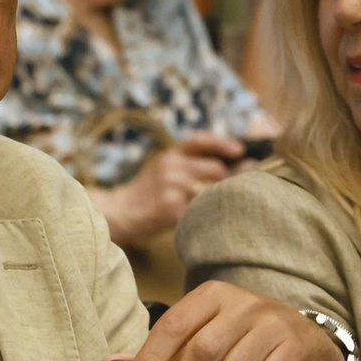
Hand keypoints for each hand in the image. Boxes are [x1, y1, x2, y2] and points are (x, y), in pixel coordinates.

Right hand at [94, 133, 244, 246]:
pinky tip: (203, 218)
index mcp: (171, 153)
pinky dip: (207, 214)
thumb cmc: (149, 191)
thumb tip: (233, 162)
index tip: (240, 152)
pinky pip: (202, 210)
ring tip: (218, 207)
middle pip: (217, 169)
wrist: (121, 212)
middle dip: (228, 180)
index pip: (202, 141)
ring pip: (213, 190)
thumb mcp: (164, 165)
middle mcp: (172, 166)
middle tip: (234, 190)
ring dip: (220, 198)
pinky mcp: (172, 208)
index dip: (224, 145)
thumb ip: (191, 161)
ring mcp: (172, 187)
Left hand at [105, 281, 345, 360]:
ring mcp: (272, 327)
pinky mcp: (293, 353)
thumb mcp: (196, 337)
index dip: (149, 360)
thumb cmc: (237, 341)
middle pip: (201, 352)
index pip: (172, 325)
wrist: (302, 343)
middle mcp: (243, 305)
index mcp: (211, 296)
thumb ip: (154, 354)